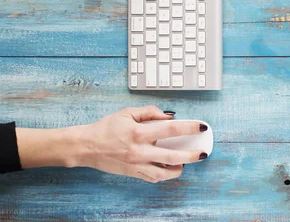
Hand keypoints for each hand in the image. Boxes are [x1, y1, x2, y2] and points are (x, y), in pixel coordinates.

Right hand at [17, 106, 208, 182]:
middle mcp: (140, 150)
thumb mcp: (128, 112)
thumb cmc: (106, 128)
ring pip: (164, 172)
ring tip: (187, 163)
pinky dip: (164, 174)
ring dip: (179, 169)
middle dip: (191, 155)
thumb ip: (150, 112)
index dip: (190, 127)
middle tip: (203, 153)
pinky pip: (153, 177)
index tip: (202, 127)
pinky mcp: (133, 173)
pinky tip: (171, 169)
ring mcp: (137, 164)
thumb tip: (169, 115)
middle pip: (173, 155)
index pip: (172, 129)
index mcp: (140, 132)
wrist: (86, 146)